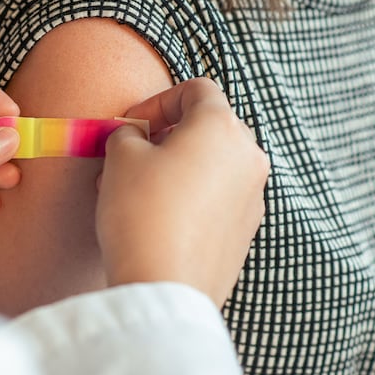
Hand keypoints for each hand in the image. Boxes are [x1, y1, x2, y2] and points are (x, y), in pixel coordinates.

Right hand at [96, 77, 269, 306]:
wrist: (164, 286)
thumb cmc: (142, 213)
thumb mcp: (120, 157)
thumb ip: (128, 133)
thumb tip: (134, 138)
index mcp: (222, 127)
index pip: (196, 89)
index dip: (158, 100)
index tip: (132, 124)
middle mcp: (248, 156)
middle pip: (210, 125)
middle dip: (169, 133)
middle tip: (134, 153)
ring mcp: (253, 196)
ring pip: (214, 163)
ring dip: (178, 165)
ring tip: (138, 188)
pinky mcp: (246, 230)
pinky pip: (218, 197)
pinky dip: (192, 195)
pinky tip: (158, 216)